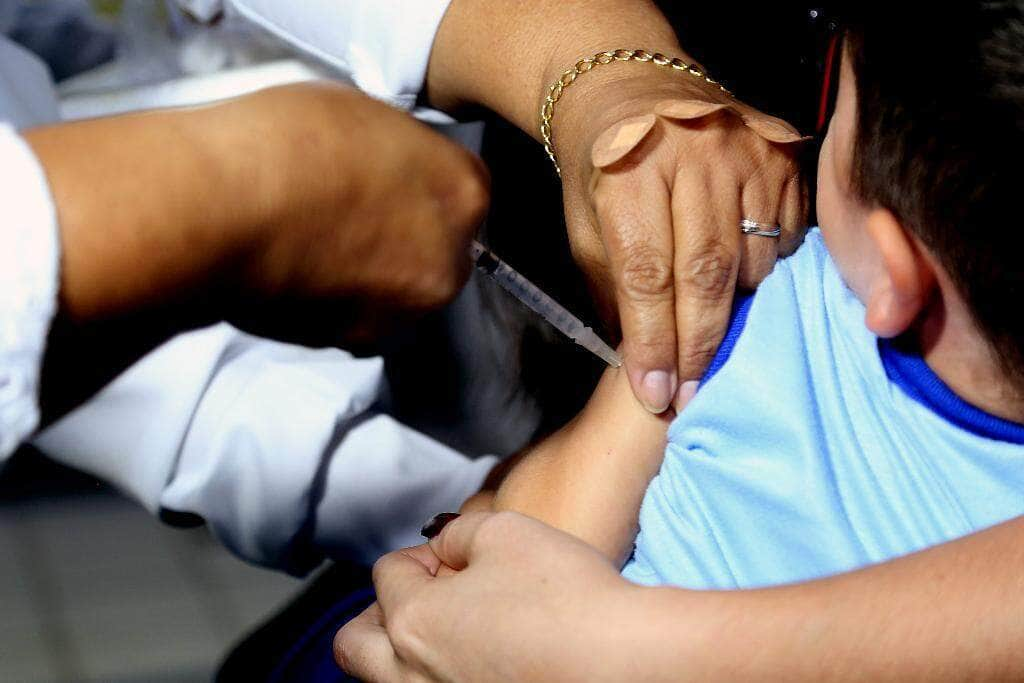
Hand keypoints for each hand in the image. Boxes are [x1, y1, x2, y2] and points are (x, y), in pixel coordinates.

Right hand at [213, 83, 490, 342]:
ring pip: (402, 293)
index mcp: (463, 193)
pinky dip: (337, 302)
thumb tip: (390, 170)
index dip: (425, 187)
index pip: (466, 194)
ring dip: (374, 277)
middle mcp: (449, 261)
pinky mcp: (358, 343)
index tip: (392, 184)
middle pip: (441, 251)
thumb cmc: (286, 145)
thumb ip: (398, 153)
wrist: (222, 209)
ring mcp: (406, 310)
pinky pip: (360, 319)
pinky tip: (299, 270)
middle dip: (406, 238)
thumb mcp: (363, 115)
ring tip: (317, 244)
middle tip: (351, 216)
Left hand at [334, 511, 639, 681]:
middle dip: (380, 612)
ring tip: (444, 631)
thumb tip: (449, 547)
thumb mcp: (507, 530)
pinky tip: (478, 658)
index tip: (448, 555)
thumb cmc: (569, 601)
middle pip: (355, 645)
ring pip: (386, 681)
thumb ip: (460, 532)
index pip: (386, 574)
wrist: (625, 663)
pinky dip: (438, 674)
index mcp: (413, 622)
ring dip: (401, 650)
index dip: (420, 554)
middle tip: (420, 597)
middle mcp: (412, 677)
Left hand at [553, 66, 805, 411]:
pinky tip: (748, 294)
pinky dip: (771, 274)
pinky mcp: (783, 154)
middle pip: (706, 271)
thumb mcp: (586, 230)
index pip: (646, 273)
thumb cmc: (602, 172)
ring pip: (755, 259)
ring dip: (738, 314)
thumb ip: (615, 294)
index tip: (656, 393)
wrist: (631, 89)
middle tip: (693, 395)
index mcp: (629, 173)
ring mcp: (745, 151)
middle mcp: (693, 156)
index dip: (653, 341)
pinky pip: (787, 235)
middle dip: (699, 344)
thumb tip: (647, 366)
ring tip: (720, 348)